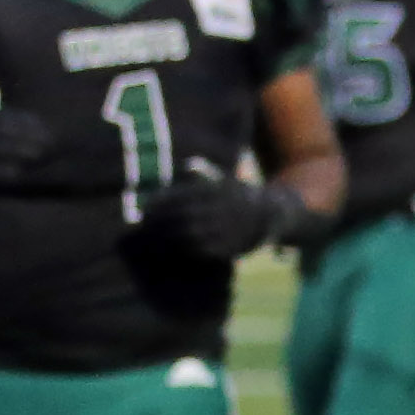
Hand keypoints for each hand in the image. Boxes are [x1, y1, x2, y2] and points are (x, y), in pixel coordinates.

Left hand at [137, 161, 310, 262]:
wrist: (271, 214)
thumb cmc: (238, 195)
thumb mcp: (225, 179)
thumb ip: (205, 173)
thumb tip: (186, 164)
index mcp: (219, 191)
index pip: (183, 196)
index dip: (163, 202)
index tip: (146, 205)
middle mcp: (222, 210)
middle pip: (183, 216)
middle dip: (161, 221)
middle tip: (143, 223)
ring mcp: (226, 230)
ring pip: (190, 235)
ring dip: (168, 236)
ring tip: (153, 236)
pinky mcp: (229, 248)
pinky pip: (202, 250)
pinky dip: (184, 249)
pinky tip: (172, 248)